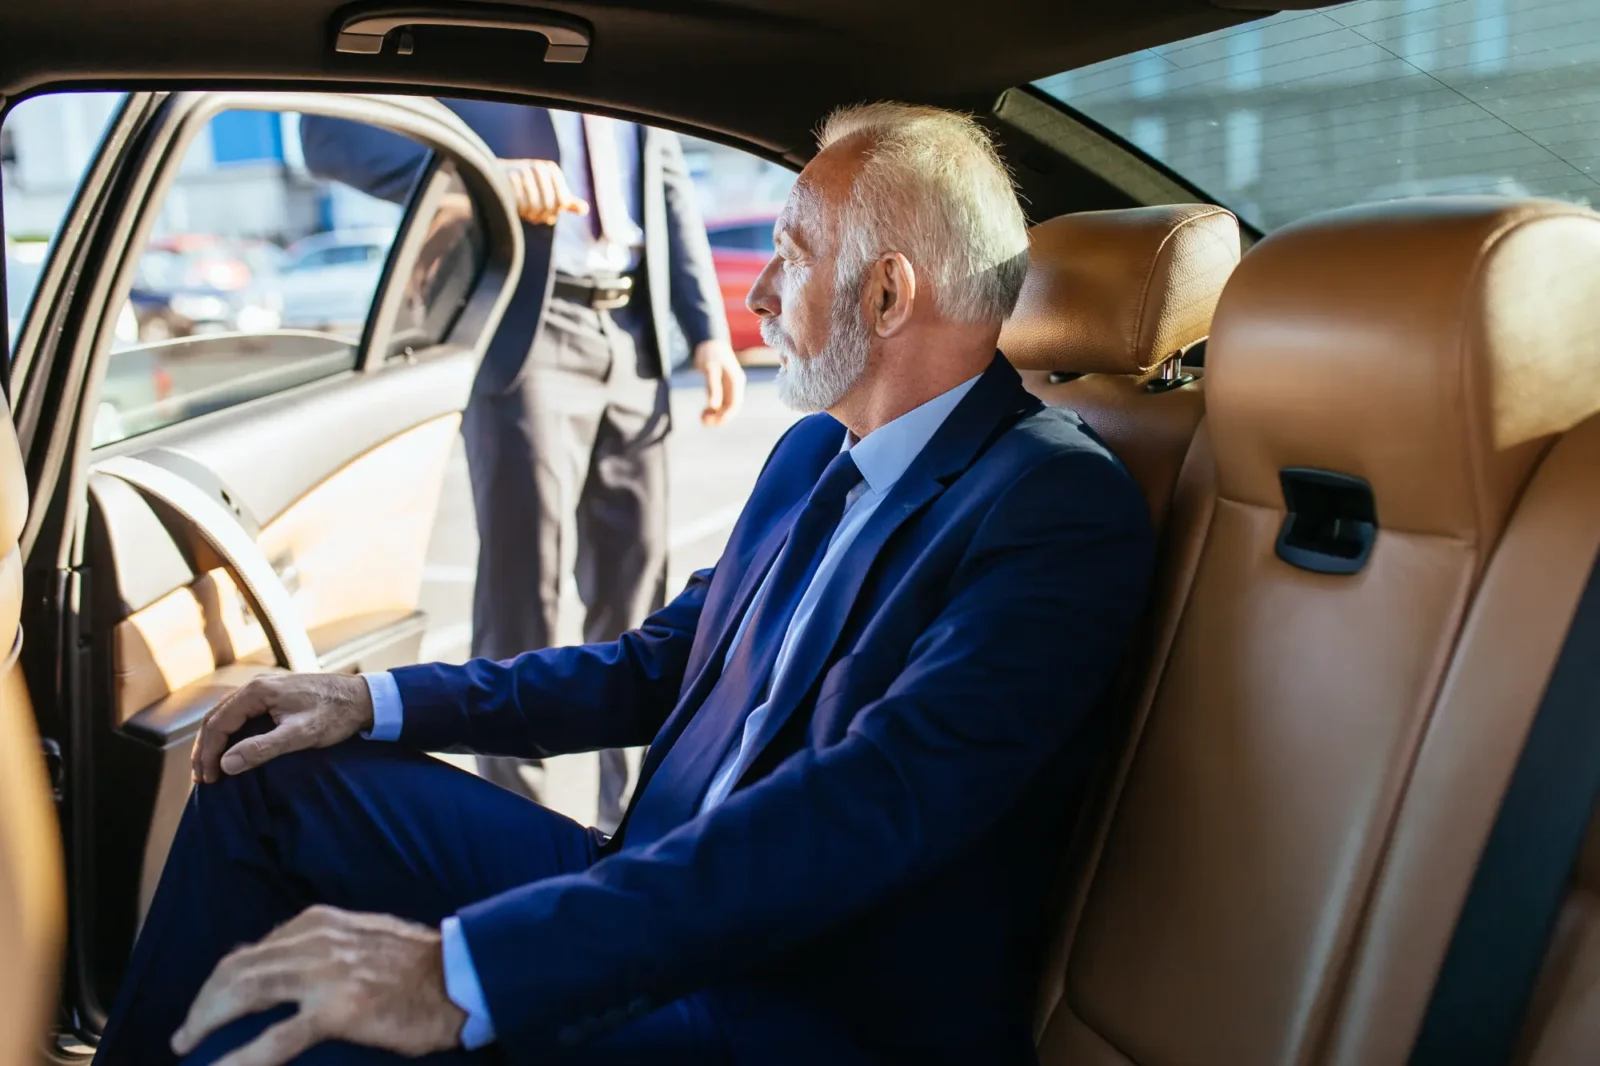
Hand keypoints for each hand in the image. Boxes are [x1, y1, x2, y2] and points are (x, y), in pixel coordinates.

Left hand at [170, 905, 463, 1065]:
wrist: (463, 976)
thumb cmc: (420, 965)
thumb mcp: (364, 937)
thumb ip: (324, 946)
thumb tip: (282, 966)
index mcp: (318, 923)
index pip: (250, 951)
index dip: (221, 982)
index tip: (208, 1006)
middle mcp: (314, 941)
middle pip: (235, 971)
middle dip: (202, 1006)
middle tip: (185, 1035)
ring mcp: (325, 975)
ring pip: (242, 997)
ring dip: (205, 1025)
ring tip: (186, 1047)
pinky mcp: (338, 1010)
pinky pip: (273, 1041)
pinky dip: (238, 1060)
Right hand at [191, 673, 373, 783]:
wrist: (364, 697)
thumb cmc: (335, 715)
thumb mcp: (300, 735)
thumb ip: (263, 748)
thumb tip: (226, 764)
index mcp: (257, 691)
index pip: (218, 724)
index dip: (208, 754)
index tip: (208, 780)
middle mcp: (256, 685)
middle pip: (216, 718)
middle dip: (205, 749)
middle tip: (202, 779)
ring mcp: (265, 687)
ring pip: (226, 715)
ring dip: (215, 741)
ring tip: (210, 767)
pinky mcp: (275, 694)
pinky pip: (241, 713)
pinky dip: (230, 732)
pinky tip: (231, 749)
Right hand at [500, 158, 588, 225]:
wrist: (497, 180)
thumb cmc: (528, 190)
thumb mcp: (550, 195)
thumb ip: (567, 202)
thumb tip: (585, 209)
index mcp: (552, 170)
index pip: (562, 201)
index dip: (554, 212)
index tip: (546, 214)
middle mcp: (539, 167)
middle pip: (548, 204)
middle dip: (540, 215)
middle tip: (532, 216)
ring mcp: (523, 170)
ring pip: (533, 205)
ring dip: (528, 214)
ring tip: (523, 211)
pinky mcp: (508, 177)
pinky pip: (519, 203)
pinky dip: (517, 209)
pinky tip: (514, 205)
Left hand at [693, 339, 744, 425]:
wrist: (709, 340)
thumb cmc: (710, 353)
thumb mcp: (710, 369)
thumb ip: (713, 387)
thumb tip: (713, 406)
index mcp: (736, 381)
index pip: (735, 404)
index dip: (726, 416)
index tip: (714, 422)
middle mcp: (736, 385)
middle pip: (731, 407)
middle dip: (719, 417)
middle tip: (704, 422)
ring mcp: (730, 386)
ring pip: (725, 406)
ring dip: (715, 414)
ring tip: (702, 418)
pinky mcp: (723, 386)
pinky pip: (720, 402)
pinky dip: (713, 408)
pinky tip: (704, 411)